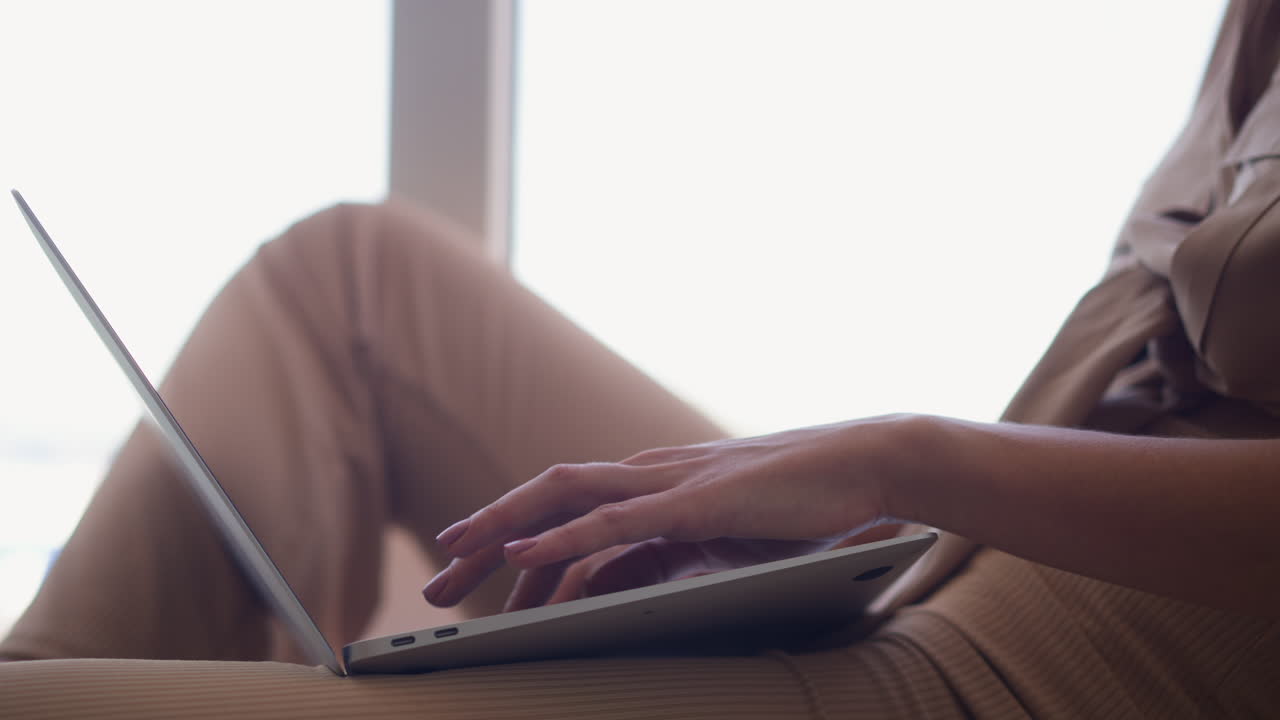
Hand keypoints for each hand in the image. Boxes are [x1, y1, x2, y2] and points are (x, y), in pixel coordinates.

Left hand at [422, 415, 918, 609]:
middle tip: (438, 579)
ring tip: (454, 558)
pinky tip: (521, 554)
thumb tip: (632, 582)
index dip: (513, 537)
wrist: (865, 464)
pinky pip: (615, 523)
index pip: (565, 507)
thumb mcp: (726, 536)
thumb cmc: (804, 502)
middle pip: (545, 496)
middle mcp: (648, 474)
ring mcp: (669, 483)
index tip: (473, 570)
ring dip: (502, 530)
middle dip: (484, 535)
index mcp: (653, 484)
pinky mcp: (696, 501)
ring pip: (563, 498)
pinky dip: (562, 538)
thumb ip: (678, 550)